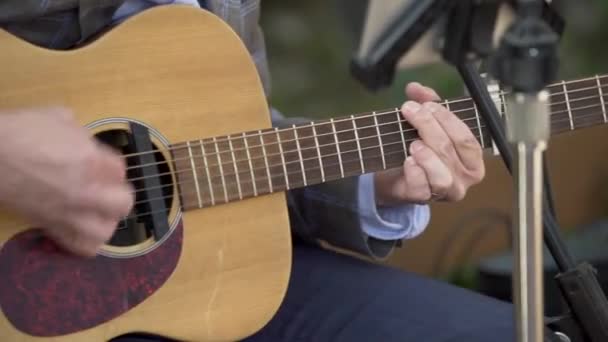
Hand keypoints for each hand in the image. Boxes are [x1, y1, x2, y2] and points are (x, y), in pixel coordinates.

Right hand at [0, 108, 133, 255]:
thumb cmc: (18, 130)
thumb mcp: (58, 117)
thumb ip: (81, 134)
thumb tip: (85, 143)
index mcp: (91, 159)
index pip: (121, 170)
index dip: (112, 167)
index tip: (101, 165)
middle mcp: (84, 189)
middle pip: (123, 203)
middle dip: (118, 195)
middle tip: (106, 189)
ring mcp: (67, 211)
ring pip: (104, 230)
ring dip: (105, 221)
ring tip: (97, 212)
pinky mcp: (48, 225)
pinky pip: (77, 246)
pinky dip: (83, 241)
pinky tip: (79, 228)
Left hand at [374, 83, 484, 204]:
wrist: (397, 176)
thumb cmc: (421, 150)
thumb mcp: (428, 123)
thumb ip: (427, 103)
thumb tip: (416, 87)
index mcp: (473, 158)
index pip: (466, 137)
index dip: (446, 119)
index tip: (428, 105)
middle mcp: (464, 177)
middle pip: (450, 150)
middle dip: (429, 126)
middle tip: (410, 111)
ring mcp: (446, 191)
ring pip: (442, 175)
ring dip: (427, 155)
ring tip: (413, 143)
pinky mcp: (425, 199)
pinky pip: (422, 187)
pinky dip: (415, 172)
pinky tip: (408, 161)